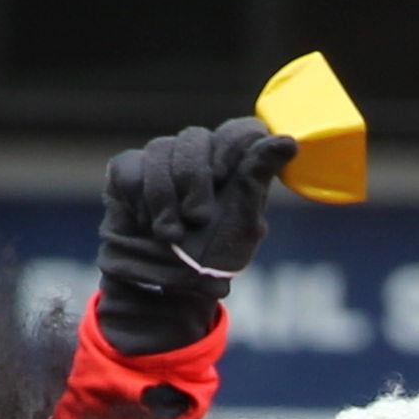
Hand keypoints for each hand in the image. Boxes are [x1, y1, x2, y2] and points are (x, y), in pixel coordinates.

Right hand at [92, 117, 297, 355]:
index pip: (241, 130)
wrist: (166, 288)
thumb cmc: (213, 258)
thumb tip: (290, 140)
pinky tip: (146, 223)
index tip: (223, 173)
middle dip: (193, 178)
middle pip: (194, 137)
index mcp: (235, 168)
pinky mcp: (129, 172)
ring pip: (159, 149)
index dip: (231, 142)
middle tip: (197, 218)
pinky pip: (130, 167)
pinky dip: (139, 198)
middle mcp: (199, 158)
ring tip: (170, 234)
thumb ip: (257, 178)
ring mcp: (162, 162)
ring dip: (164, 196)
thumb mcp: (243, 224)